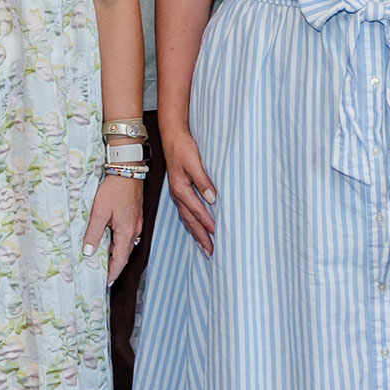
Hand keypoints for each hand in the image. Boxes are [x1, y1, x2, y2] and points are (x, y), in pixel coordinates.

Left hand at [83, 175, 143, 284]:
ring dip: (116, 254)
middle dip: (114, 265)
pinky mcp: (134, 214)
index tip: (104, 283)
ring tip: (102, 260)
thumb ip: (94, 233)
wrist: (128, 168)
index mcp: (127, 232)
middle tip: (101, 274)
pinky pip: (127, 234)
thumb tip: (88, 252)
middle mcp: (134, 229)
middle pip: (124, 254)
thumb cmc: (114, 188)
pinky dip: (118, 242)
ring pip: (126, 244)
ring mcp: (136, 222)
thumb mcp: (100, 212)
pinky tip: (109, 240)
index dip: (112, 273)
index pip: (120, 260)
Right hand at [162, 125, 217, 256]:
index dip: (207, 223)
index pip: (197, 211)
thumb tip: (212, 198)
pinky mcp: (178, 190)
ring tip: (204, 246)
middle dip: (200, 237)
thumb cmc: (183, 148)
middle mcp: (177, 195)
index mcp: (181, 189)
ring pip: (187, 218)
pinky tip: (196, 227)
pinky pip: (184, 212)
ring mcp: (177, 194)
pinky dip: (191, 223)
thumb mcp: (194, 162)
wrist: (172, 136)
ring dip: (195, 233)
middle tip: (210, 252)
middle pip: (190, 221)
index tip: (217, 234)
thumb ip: (203, 181)